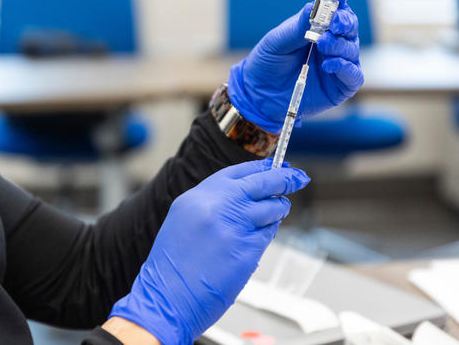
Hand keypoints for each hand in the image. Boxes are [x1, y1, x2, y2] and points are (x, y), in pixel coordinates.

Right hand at [109, 159, 309, 344]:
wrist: (168, 298)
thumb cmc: (173, 266)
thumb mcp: (184, 222)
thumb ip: (211, 204)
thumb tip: (244, 195)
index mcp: (196, 198)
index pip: (236, 172)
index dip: (260, 168)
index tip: (275, 166)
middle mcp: (216, 207)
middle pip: (260, 183)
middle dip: (283, 179)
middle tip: (296, 177)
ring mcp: (234, 228)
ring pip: (271, 209)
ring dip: (277, 210)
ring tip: (276, 212)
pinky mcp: (247, 251)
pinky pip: (267, 236)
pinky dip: (267, 234)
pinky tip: (257, 239)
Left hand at [227, 0, 363, 132]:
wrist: (257, 94)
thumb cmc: (267, 63)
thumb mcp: (277, 41)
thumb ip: (298, 27)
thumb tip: (313, 6)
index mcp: (318, 27)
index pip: (334, 8)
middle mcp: (332, 43)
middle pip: (348, 26)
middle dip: (344, 21)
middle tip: (334, 22)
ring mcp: (338, 65)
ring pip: (351, 49)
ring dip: (339, 44)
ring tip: (323, 44)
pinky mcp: (340, 87)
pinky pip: (353, 75)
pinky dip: (345, 67)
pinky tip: (329, 64)